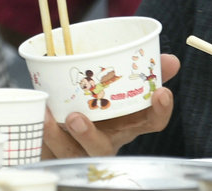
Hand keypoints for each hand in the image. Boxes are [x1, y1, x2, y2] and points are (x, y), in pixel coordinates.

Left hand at [41, 53, 178, 157]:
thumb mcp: (121, 85)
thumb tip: (171, 59)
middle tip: (77, 118)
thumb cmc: (102, 102)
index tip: (162, 92)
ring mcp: (80, 149)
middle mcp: (106, 140)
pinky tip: (41, 116)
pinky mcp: (57, 151)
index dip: (160, 111)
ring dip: (59, 136)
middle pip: (102, 147)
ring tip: (54, 117)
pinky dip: (44, 133)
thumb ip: (141, 70)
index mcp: (127, 123)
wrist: (71, 124)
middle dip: (90, 136)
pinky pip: (49, 148)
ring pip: (71, 151)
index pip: (151, 123)